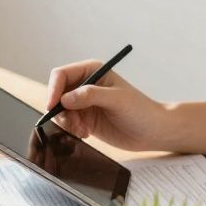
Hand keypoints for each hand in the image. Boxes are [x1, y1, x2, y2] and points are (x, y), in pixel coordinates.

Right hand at [45, 59, 164, 150]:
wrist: (152, 132)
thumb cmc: (140, 110)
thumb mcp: (117, 99)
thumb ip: (90, 96)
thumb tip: (65, 98)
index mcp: (92, 71)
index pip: (61, 75)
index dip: (53, 89)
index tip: (53, 106)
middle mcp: (84, 85)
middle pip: (56, 93)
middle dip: (60, 110)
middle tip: (73, 123)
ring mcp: (83, 103)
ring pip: (59, 110)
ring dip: (66, 122)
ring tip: (83, 130)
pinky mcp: (84, 119)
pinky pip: (66, 123)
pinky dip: (71, 130)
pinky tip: (86, 134)